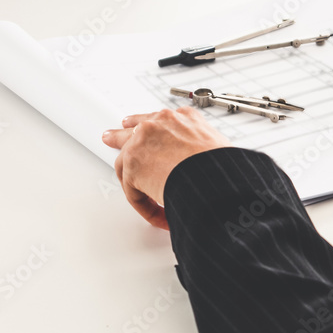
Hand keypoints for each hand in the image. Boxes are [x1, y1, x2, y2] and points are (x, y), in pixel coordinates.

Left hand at [102, 107, 229, 228]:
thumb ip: (202, 153)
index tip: (149, 138)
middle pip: (134, 128)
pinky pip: (132, 188)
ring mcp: (144, 139)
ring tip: (134, 192)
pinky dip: (143, 204)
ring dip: (131, 180)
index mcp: (186, 118)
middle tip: (110, 137)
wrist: (214, 177)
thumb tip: (201, 168)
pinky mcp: (132, 163)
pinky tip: (157, 214)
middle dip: (121, 135)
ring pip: (126, 159)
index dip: (152, 132)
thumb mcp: (217, 148)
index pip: (162, 122)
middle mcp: (162, 123)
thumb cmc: (222, 168)